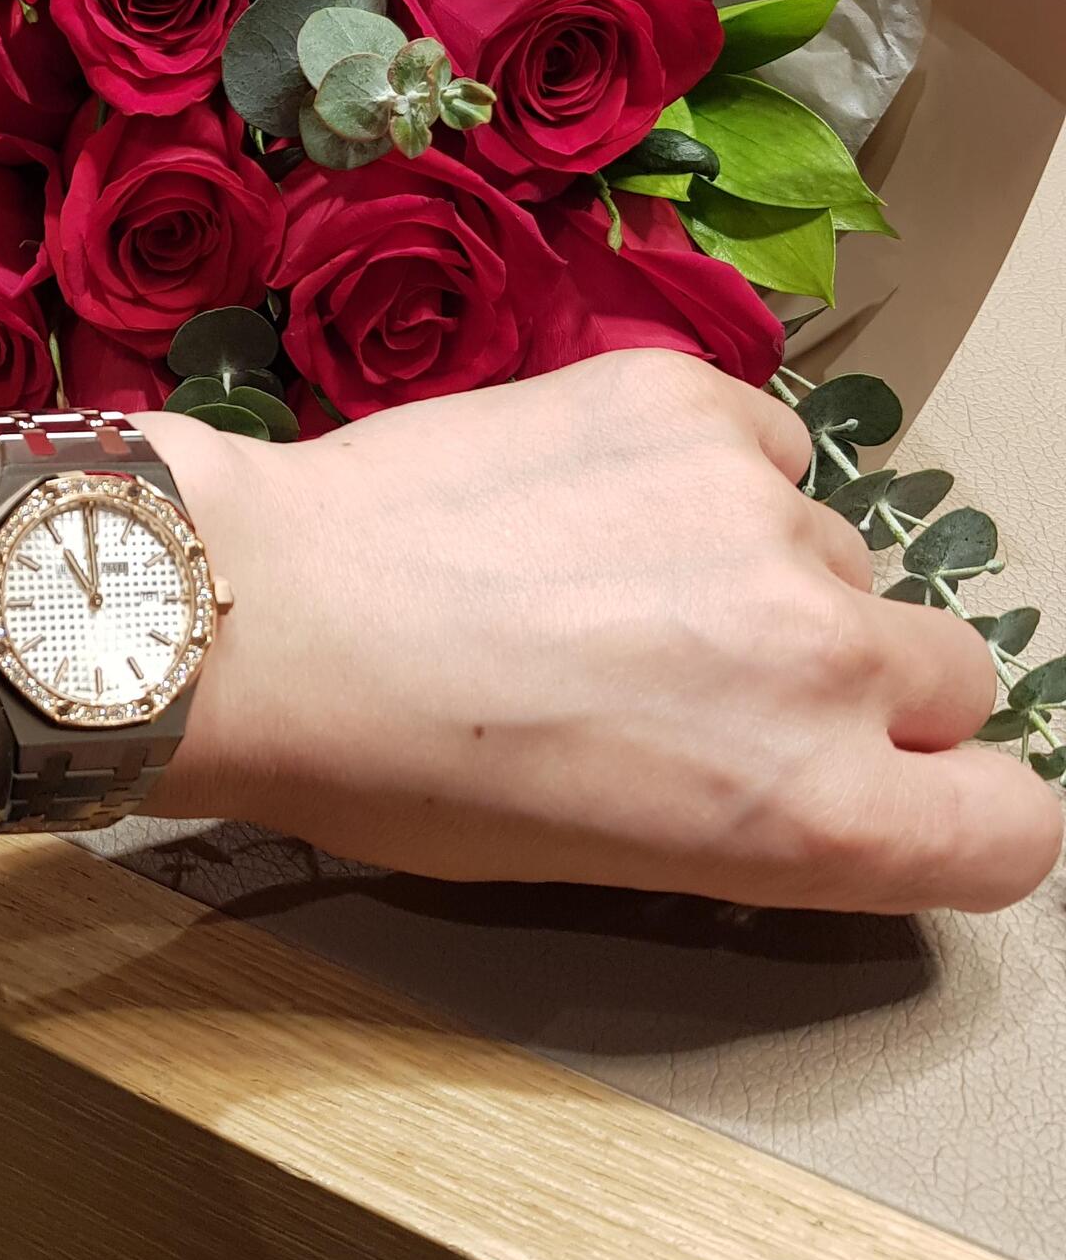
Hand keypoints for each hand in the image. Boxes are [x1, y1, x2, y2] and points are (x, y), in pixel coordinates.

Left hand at [0, 351, 1061, 913]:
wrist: (268, 614)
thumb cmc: (402, 774)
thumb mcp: (608, 861)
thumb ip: (761, 818)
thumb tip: (818, 774)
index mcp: (818, 815)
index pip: (1015, 828)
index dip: (952, 814)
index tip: (892, 794)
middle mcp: (827, 660)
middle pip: (951, 675)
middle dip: (863, 689)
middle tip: (717, 686)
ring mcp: (764, 513)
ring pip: (840, 552)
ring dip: (763, 573)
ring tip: (606, 584)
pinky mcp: (689, 398)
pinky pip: (763, 445)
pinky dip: (703, 474)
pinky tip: (586, 501)